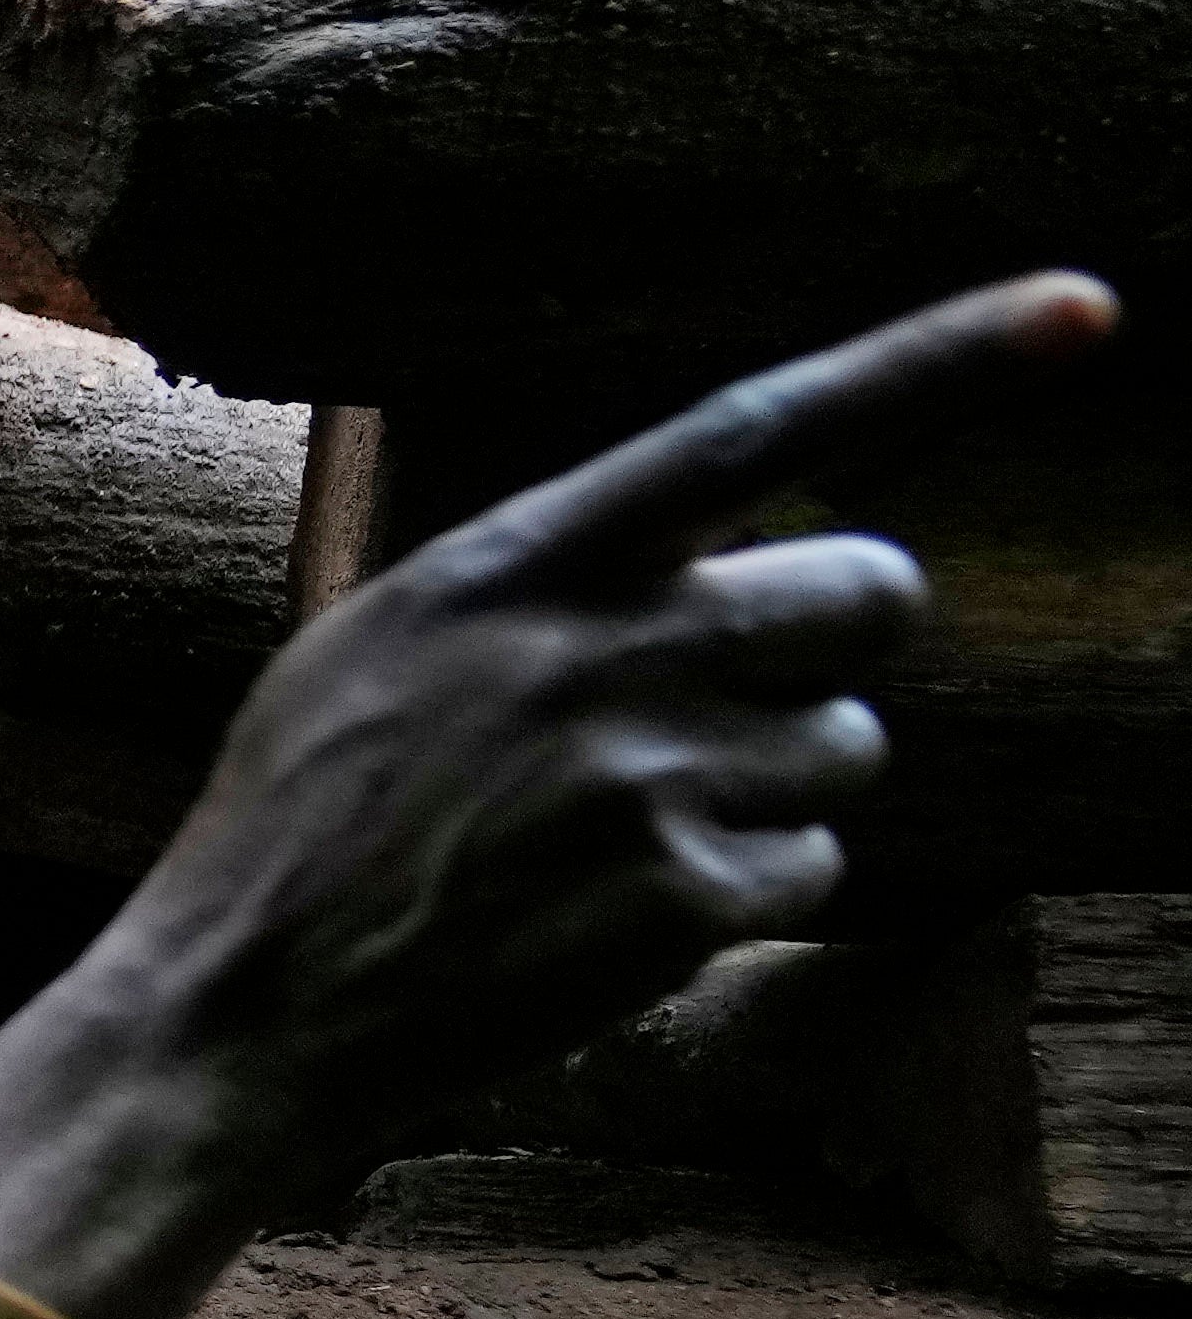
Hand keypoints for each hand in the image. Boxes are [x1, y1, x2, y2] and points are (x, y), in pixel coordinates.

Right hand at [108, 275, 1118, 1156]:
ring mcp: (647, 778)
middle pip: (870, 590)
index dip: (937, 359)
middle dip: (835, 642)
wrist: (235, 1012)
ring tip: (626, 833)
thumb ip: (545, 582)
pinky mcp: (680, 900)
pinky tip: (619, 917)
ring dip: (776, 786)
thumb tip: (714, 548)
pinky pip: (814, 867)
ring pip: (848, 742)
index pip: (761, 426)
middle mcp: (601, 650)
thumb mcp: (380, 645)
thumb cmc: (305, 825)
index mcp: (518, 563)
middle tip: (738, 701)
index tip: (1084, 306)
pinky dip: (743, 893)